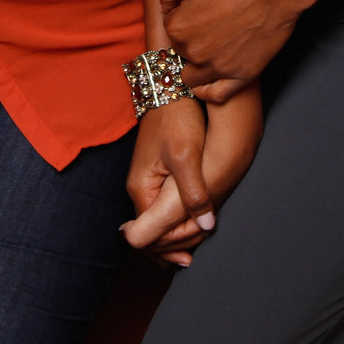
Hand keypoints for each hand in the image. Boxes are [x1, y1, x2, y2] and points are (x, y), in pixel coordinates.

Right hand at [123, 86, 264, 265]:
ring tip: (194, 245)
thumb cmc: (176, 119)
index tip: (194, 249)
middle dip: (171, 247)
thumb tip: (205, 226)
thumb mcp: (186, 156)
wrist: (169, 87)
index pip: (149, 236)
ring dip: (173, 237)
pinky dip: (173, 223)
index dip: (172, 246)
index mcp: (141, 189)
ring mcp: (145, 183)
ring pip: (156, 223)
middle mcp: (138, 190)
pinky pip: (160, 209)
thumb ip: (194, 193)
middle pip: (149, 234)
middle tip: (194, 256)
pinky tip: (191, 224)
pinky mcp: (155, 175)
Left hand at [158, 0, 302, 96]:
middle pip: (181, 49)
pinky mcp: (241, 75)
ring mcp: (217, 66)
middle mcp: (194, 52)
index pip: (169, 24)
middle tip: (209, 19)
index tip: (198, 2)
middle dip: (190, 36)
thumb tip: (164, 5)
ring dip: (194, 65)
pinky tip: (208, 82)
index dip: (182, 10)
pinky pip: (216, 95)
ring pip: (191, 77)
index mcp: (178, 27)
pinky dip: (208, 91)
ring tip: (207, 50)